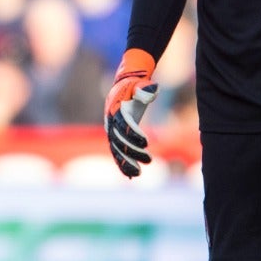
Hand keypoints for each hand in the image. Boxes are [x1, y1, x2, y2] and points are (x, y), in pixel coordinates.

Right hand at [105, 48, 158, 178]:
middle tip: (149, 160)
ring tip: (138, 173)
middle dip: (132, 152)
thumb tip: (150, 93)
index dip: (133, 133)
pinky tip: (131, 175)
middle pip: (119, 141)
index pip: (122, 124)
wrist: (122, 88)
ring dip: (126, 163)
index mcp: (115, 109)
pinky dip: (122, 164)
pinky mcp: (115, 137)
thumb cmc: (134, 86)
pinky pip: (117, 152)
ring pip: (116, 150)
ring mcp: (111, 131)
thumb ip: (145, 89)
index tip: (146, 142)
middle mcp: (110, 122)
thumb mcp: (139, 84)